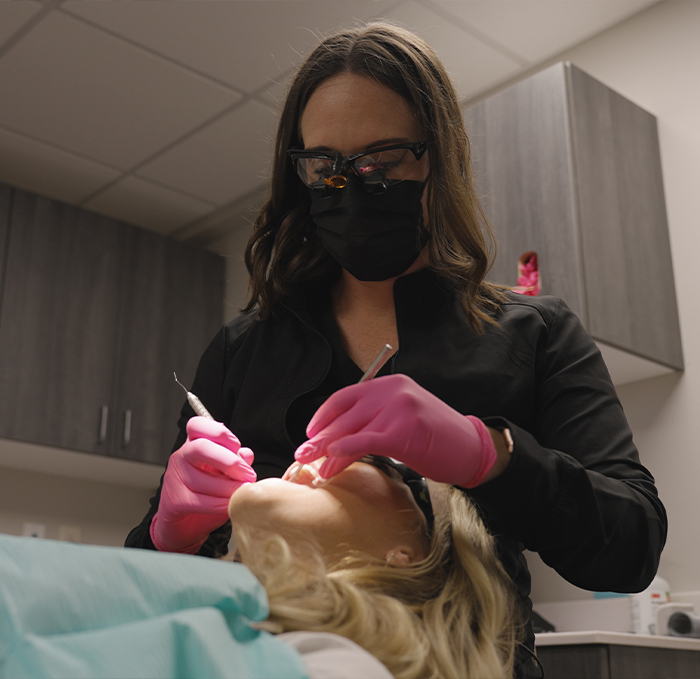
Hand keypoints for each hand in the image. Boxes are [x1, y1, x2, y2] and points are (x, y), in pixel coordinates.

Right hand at [150, 417, 255, 552]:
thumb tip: (247, 454)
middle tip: (247, 474)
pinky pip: (199, 501)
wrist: (187, 524)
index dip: (218, 432)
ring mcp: (174, 478)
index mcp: (194, 443)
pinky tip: (231, 505)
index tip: (237, 445)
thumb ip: (236, 462)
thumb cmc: (208, 493)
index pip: (197, 425)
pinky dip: (219, 504)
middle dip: (227, 460)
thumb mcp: (225, 474)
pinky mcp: (174, 501)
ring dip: (228, 487)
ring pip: (202, 479)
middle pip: (199, 447)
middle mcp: (181, 457)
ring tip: (243, 492)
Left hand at [295, 374, 496, 487]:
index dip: (324, 416)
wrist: (471, 448)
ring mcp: (398, 409)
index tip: (311, 433)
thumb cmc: (437, 437)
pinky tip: (333, 462)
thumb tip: (338, 438)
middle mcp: (393, 391)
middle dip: (321, 437)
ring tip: (314, 466)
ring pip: (351, 430)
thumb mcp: (404, 416)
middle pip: (345, 414)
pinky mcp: (403, 431)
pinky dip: (345, 452)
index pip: (346, 396)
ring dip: (329, 451)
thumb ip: (375, 418)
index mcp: (390, 384)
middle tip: (303, 453)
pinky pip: (365, 441)